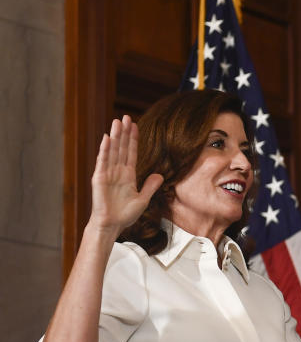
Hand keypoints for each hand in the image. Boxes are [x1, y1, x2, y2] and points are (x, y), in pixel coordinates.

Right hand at [89, 116, 162, 233]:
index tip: (135, 126)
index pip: (131, 152)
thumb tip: (160, 175)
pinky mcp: (99, 178)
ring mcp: (108, 173)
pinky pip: (103, 161)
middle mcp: (117, 171)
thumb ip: (150, 186)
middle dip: (124, 132)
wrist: (112, 225)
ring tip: (117, 121)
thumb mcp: (143, 199)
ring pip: (113, 151)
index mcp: (128, 175)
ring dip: (115, 136)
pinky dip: (105, 150)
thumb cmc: (125, 215)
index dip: (133, 139)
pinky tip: (107, 138)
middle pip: (122, 148)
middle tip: (126, 116)